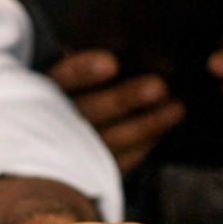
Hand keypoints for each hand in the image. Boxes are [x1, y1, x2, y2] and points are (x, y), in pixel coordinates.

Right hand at [50, 49, 184, 174]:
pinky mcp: (89, 172)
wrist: (46, 145)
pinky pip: (120, 162)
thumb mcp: (68, 79)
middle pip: (90, 110)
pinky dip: (144, 146)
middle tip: (158, 87)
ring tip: (176, 109)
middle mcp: (54, 121)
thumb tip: (127, 51)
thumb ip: (88, 68)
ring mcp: (71, 151)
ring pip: (110, 140)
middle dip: (124, 99)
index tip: (112, 64)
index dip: (84, 71)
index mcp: (46, 89)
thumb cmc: (67, 97)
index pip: (63, 77)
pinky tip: (163, 130)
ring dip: (146, 125)